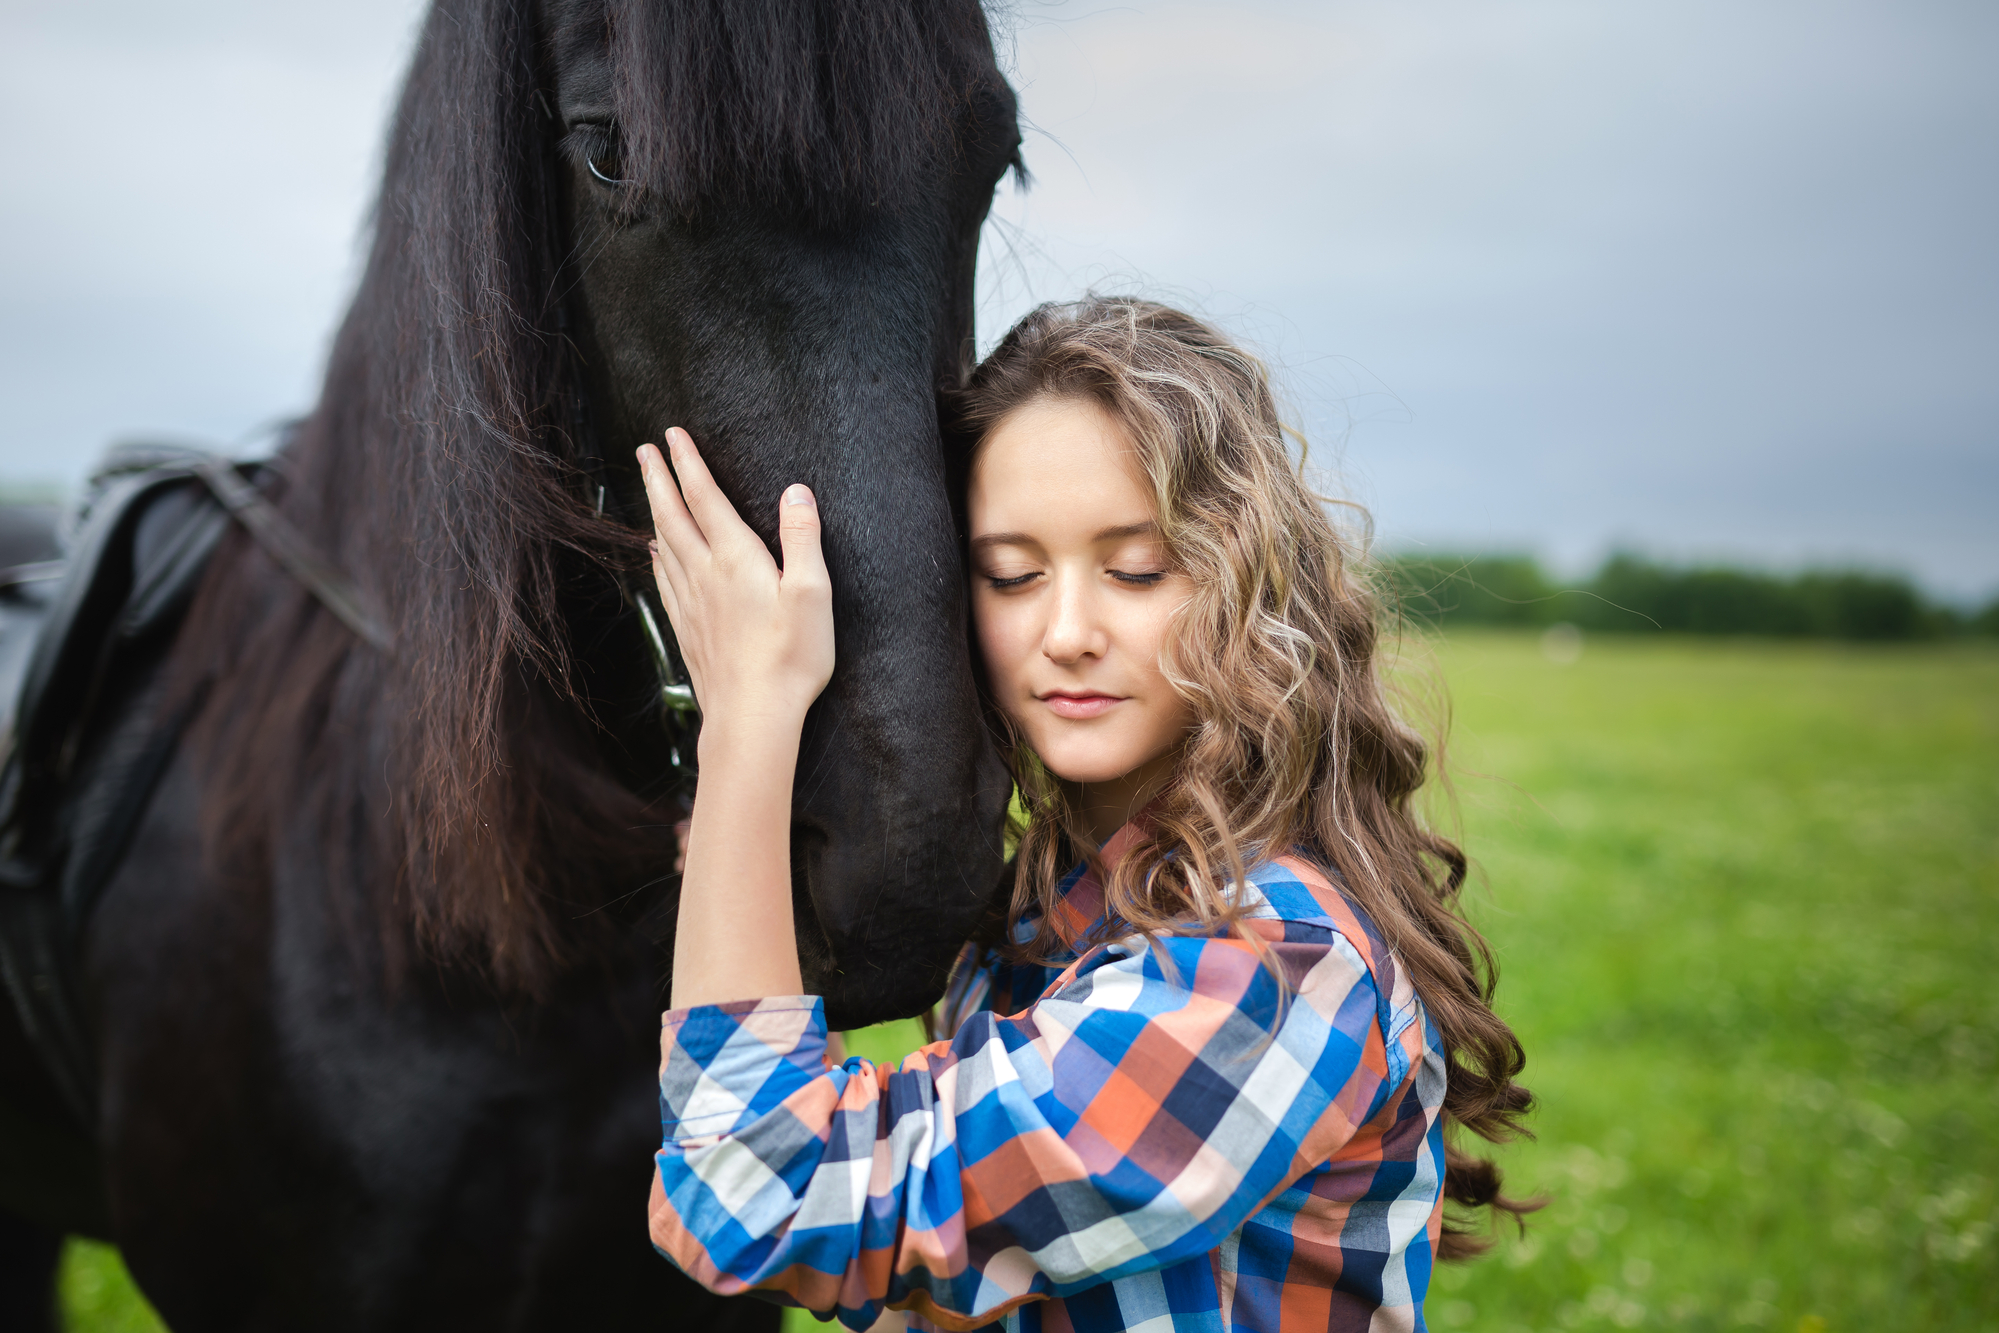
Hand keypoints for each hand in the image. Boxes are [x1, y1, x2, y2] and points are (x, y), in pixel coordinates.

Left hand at [637, 429, 833, 731]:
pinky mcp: (688, 629)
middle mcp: (705, 575)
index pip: (706, 498)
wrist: (752, 716)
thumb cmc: (791, 658)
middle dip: (658, 478)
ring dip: (654, 511)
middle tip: (644, 450)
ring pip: (663, 544)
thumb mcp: (812, 593)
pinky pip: (664, 580)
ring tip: (647, 489)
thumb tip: (797, 492)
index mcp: (736, 559)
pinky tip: (655, 553)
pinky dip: (656, 557)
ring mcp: (691, 604)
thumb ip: (802, 538)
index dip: (689, 463)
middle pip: (673, 516)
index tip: (672, 435)